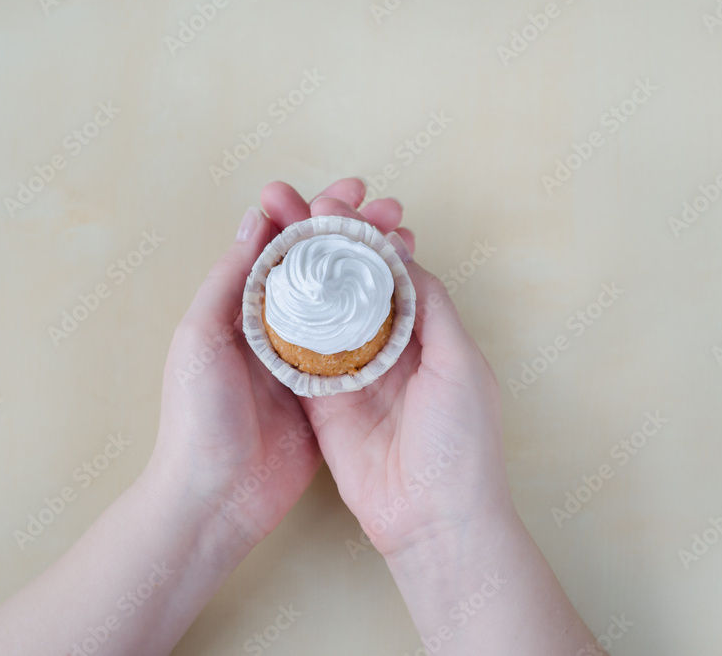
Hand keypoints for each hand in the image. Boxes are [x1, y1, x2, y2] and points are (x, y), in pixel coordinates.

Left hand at [151, 179, 404, 548]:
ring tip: (408, 239)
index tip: (351, 190)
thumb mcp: (201, 336)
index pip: (284, 246)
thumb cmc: (198, 416)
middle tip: (391, 211)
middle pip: (323, 267)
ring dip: (375, 265)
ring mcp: (307, 359)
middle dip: (356, 232)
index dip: (316, 214)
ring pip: (346, 299)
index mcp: (244, 308)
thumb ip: (231, 278)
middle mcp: (278, 327)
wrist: (217, 495)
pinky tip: (408, 293)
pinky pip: (360, 345)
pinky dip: (383, 316)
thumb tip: (259, 216)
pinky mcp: (331, 392)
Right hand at [259, 179, 512, 559]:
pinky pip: (297, 357)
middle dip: (318, 244)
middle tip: (285, 204)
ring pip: (318, 312)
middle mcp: (384, 347)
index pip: (386, 269)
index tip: (332, 202)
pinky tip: (259, 289)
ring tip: (266, 232)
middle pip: (345, 283)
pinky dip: (280, 325)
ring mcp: (350, 373)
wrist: (434, 518)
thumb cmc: (461, 442)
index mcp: (424, 331)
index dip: (359, 234)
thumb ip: (431, 306)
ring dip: (294, 274)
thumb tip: (399, 254)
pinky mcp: (321, 403)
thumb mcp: (459, 362)